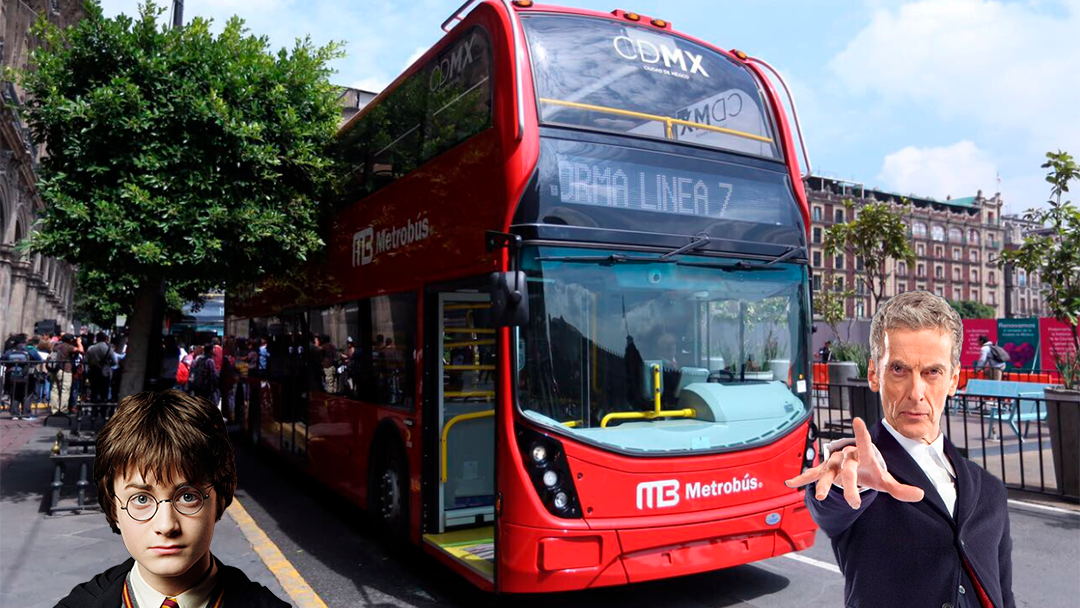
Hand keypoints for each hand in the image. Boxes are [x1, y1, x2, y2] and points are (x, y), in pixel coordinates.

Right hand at [785, 417, 924, 508]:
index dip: (861, 433)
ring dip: (823, 484)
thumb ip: (901, 489)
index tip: (858, 420)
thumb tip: (921, 495)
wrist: (855, 465)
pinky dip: (802, 478)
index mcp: (863, 454)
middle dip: (849, 487)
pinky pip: (812, 474)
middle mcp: (846, 456)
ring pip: (827, 472)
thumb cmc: (870, 470)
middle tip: (854, 504)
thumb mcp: (886, 480)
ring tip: (820, 496)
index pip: (864, 443)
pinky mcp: (824, 470)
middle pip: (847, 470)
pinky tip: (790, 483)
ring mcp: (834, 463)